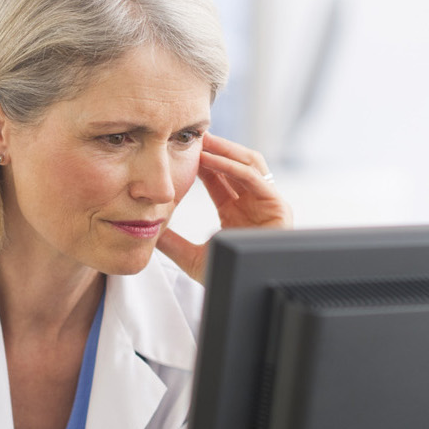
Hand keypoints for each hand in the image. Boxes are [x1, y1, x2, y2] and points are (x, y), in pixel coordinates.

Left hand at [157, 133, 292, 283]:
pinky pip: (254, 178)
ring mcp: (268, 205)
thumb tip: (150, 231)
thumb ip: (173, 243)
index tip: (182, 147)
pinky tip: (211, 160)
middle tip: (192, 135)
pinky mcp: (278, 208)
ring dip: (225, 149)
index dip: (202, 161)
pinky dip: (231, 166)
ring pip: (249, 164)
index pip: (219, 178)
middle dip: (216, 148)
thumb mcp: (192, 257)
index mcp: (236, 213)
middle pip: (236, 165)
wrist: (240, 293)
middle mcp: (254, 205)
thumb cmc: (224, 277)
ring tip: (202, 140)